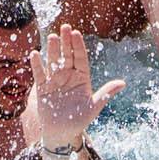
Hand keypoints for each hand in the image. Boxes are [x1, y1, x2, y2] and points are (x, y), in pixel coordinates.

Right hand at [24, 24, 118, 150]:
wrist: (62, 133)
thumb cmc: (80, 119)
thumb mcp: (94, 107)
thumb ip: (106, 94)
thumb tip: (123, 83)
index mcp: (82, 77)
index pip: (81, 58)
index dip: (78, 46)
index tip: (77, 33)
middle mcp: (68, 75)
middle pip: (67, 55)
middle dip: (66, 42)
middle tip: (65, 27)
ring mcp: (55, 80)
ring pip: (53, 61)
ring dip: (53, 50)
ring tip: (53, 37)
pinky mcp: (43, 88)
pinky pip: (39, 74)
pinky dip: (37, 65)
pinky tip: (35, 54)